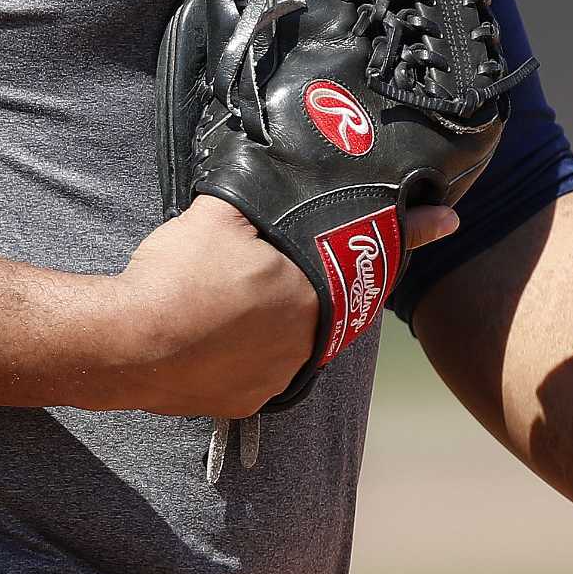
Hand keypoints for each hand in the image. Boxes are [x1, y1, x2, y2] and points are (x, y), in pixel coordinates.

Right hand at [104, 194, 458, 418]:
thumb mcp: (217, 215)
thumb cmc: (175, 277)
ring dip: (280, 314)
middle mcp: (306, 342)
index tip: (447, 218)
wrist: (125, 346)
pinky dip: (252, 348)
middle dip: (310, 276)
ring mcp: (277, 377)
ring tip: (235, 293)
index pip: (370, 253)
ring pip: (296, 334)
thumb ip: (257, 196)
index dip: (410, 231)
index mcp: (311, 292)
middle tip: (273, 259)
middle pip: (327, 297)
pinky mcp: (248, 401)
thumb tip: (273, 173)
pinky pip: (265, 367)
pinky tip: (221, 328)